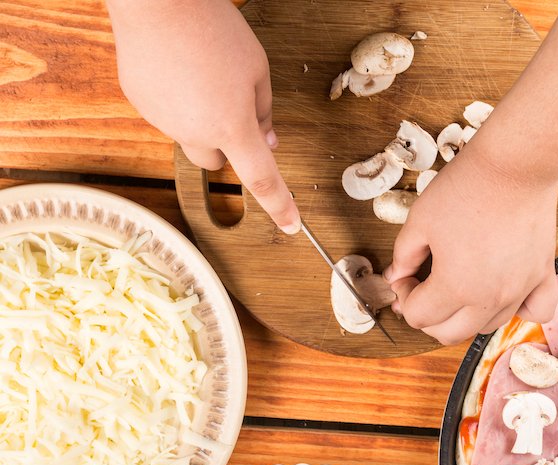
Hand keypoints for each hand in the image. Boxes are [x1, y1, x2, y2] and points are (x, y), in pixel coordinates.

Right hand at [107, 0, 299, 232]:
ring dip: (201, 120)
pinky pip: (167, 114)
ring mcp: (163, 120)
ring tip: (202, 74)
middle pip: (216, 161)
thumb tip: (267, 138)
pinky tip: (178, 70)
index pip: (261, 179)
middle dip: (227, 145)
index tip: (291, 225)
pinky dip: (177, 102)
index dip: (279, 205)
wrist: (157, 1)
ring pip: (190, 136)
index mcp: (232, 126)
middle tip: (231, 108)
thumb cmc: (212, 28)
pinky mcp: (140, 103)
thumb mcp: (257, 68)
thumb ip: (264, 109)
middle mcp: (195, 131)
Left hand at [385, 140, 557, 344]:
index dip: (403, 297)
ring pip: (487, 326)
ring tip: (457, 288)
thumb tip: (397, 276)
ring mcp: (520, 290)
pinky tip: (505, 294)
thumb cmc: (466, 187)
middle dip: (428, 316)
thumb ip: (404, 256)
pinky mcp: (543, 275)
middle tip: (422, 290)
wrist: (515, 164)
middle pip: (449, 333)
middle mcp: (490, 298)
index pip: (418, 316)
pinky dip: (520, 311)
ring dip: (465, 316)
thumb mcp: (420, 220)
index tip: (404, 277)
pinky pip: (537, 311)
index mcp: (455, 286)